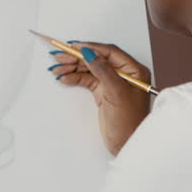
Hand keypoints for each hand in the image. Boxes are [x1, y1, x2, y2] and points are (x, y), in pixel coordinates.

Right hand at [49, 41, 151, 155]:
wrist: (126, 144)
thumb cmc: (130, 122)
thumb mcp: (116, 93)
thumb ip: (102, 71)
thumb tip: (90, 53)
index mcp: (134, 70)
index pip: (109, 52)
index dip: (91, 48)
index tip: (74, 47)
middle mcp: (124, 74)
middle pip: (97, 59)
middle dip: (77, 58)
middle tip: (60, 56)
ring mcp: (112, 83)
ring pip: (90, 69)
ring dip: (73, 68)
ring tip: (57, 68)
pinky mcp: (103, 92)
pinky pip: (87, 80)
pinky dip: (75, 78)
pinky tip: (65, 77)